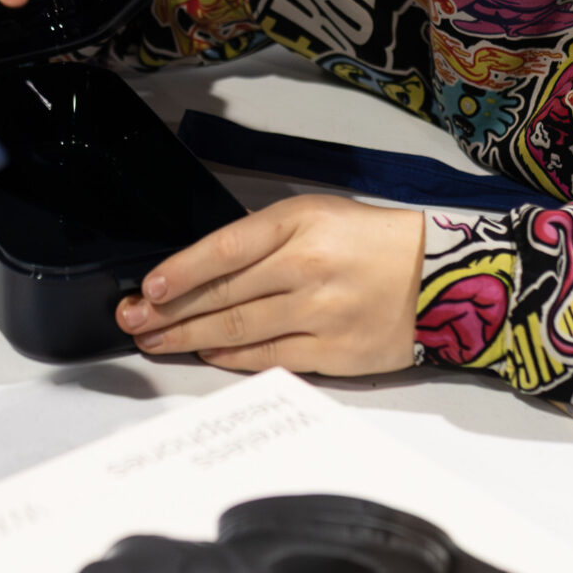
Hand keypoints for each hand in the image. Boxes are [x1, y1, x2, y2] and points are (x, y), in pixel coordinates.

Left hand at [116, 195, 423, 374]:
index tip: (148, 287)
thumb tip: (202, 265)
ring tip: (156, 341)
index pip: (225, 249)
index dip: (181, 271)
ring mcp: (321, 312)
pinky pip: (269, 358)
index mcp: (301, 223)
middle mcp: (308, 267)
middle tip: (133, 320)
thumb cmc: (371, 242)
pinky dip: (232, 358)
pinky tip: (208, 354)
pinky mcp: (333, 351)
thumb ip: (263, 237)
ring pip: (238, 329)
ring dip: (189, 337)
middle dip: (169, 311)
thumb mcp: (317, 215)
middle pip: (223, 294)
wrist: (440, 277)